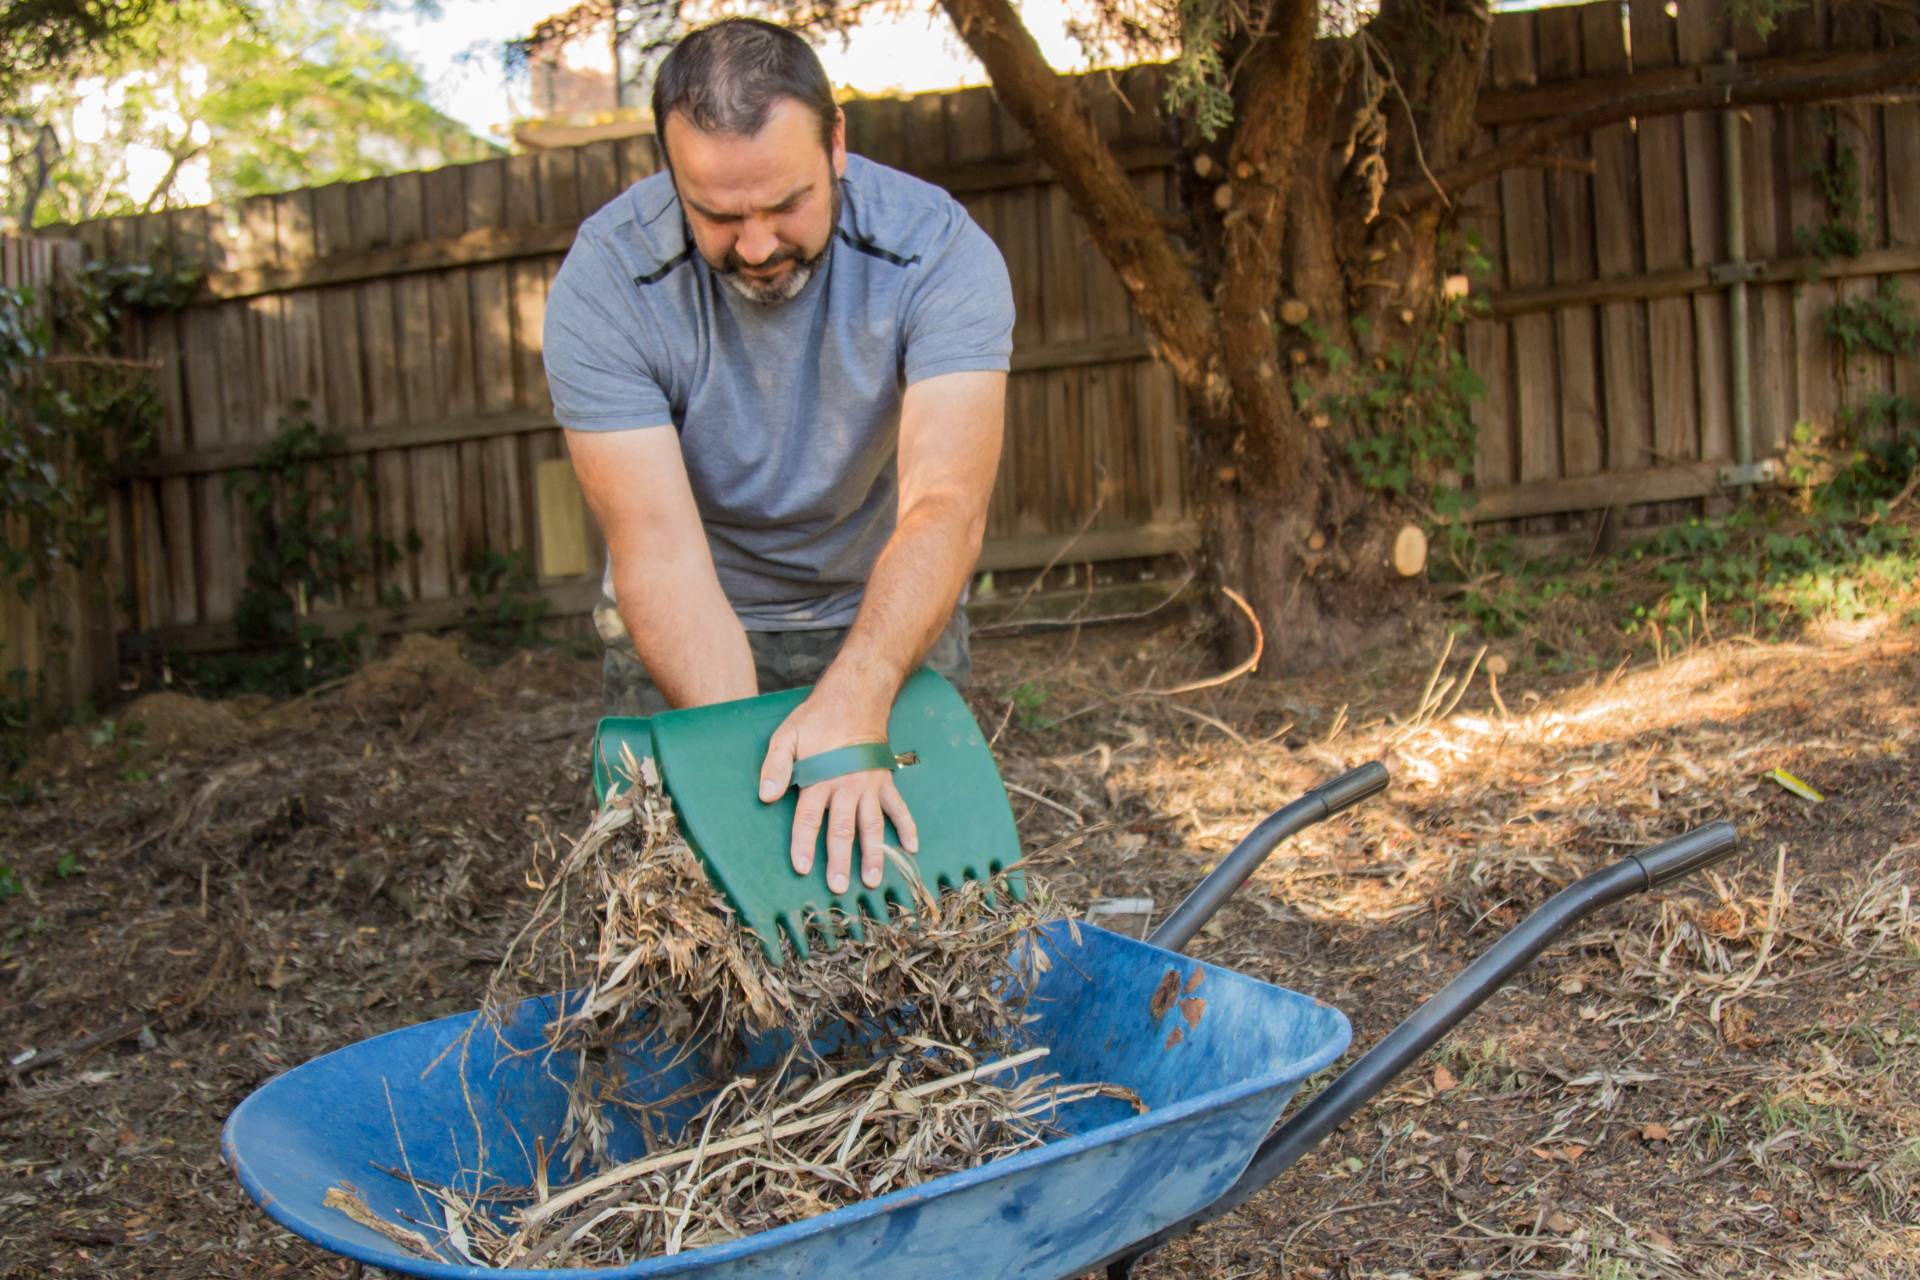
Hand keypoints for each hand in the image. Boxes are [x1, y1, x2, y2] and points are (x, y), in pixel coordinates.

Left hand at [757, 681, 918, 893]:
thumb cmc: (816, 719)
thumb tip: (765, 795)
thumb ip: (775, 766)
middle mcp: (845, 785)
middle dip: (839, 859)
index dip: (804, 843)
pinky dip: (907, 826)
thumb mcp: (786, 736)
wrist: (855, 696)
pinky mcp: (884, 780)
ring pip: (872, 824)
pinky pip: (898, 807)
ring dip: (873, 853)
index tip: (802, 867)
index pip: (808, 817)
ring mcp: (868, 784)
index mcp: (819, 778)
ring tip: (872, 879)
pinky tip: (912, 848)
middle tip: (838, 886)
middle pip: (842, 828)